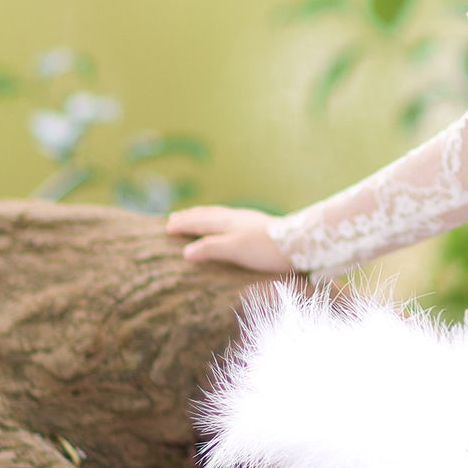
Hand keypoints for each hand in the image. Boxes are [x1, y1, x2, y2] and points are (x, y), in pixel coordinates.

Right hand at [164, 205, 295, 274]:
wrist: (300, 243)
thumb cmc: (266, 248)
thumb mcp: (234, 250)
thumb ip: (210, 249)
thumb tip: (185, 252)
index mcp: (227, 223)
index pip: (199, 222)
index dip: (183, 224)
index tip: (167, 226)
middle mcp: (237, 218)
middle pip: (209, 215)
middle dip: (191, 216)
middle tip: (176, 217)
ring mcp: (250, 220)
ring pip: (221, 215)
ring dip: (206, 215)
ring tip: (198, 216)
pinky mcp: (262, 225)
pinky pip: (233, 219)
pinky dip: (222, 219)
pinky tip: (230, 223)